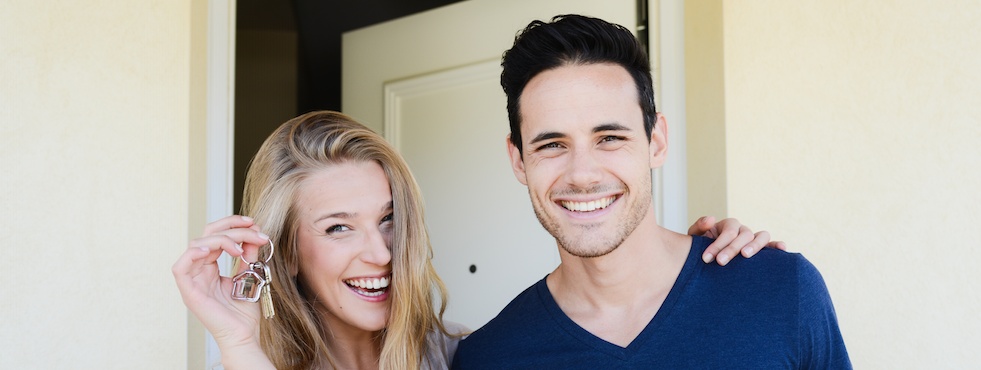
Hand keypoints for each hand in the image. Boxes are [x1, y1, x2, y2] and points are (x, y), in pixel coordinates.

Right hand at [172, 215, 271, 354]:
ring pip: (197, 245)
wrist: (242, 335)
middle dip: (231, 226)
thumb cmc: (243, 312)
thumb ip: (248, 257)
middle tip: (253, 228)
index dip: (233, 225)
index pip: (215, 235)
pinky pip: (180, 267)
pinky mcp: (189, 291)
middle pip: (206, 235)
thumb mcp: (248, 276)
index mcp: (209, 267)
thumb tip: (253, 235)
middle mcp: (199, 271)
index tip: (254, 224)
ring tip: (241, 247)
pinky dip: (194, 253)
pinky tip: (211, 250)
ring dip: (222, 239)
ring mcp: (192, 280)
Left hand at [687, 216, 787, 265]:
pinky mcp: (762, 250)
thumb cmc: (702, 247)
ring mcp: (753, 240)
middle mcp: (743, 231)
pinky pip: (772, 245)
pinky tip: (782, 248)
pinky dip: (778, 245)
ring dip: (754, 245)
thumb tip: (711, 219)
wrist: (708, 260)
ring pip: (761, 237)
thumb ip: (699, 227)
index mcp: (729, 225)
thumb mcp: (696, 237)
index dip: (717, 244)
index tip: (706, 258)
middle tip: (721, 262)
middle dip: (732, 248)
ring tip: (745, 256)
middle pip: (744, 235)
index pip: (728, 232)